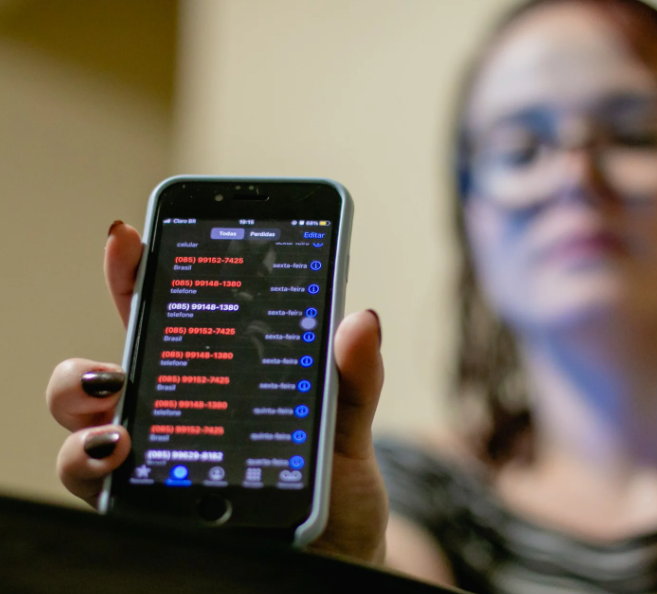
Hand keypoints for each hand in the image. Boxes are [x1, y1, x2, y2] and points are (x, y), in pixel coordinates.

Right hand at [47, 222, 388, 562]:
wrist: (338, 551)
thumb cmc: (335, 486)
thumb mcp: (349, 424)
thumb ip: (354, 376)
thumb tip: (362, 320)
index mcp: (221, 376)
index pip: (171, 316)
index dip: (141, 273)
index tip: (130, 236)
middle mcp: (179, 412)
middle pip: (106, 371)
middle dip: (90, 360)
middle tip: (117, 365)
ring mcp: (160, 458)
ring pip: (84, 423)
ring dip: (81, 410)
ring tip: (118, 421)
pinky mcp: (155, 504)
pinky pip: (100, 483)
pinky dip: (93, 464)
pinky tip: (121, 457)